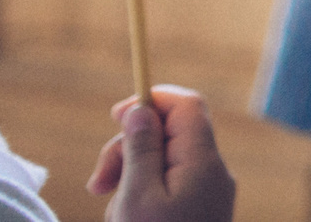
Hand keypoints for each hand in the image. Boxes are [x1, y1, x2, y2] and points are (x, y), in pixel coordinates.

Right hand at [87, 88, 235, 221]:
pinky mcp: (200, 209)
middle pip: (170, 135)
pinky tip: (128, 218)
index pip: (187, 105)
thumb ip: (141, 150)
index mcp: (204, 162)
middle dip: (129, 151)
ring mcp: (209, 192)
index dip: (152, 99)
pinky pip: (168, 188)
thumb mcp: (138, 197)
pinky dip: (143, 198)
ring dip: (131, 180)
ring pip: (163, 164)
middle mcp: (213, 172)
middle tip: (98, 184)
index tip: (116, 116)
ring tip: (117, 215)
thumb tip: (142, 108)